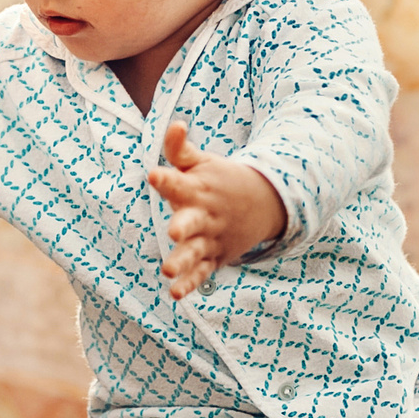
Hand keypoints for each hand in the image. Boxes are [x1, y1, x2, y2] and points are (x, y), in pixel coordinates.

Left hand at [147, 120, 286, 299]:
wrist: (265, 203)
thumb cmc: (221, 180)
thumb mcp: (203, 162)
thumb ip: (181, 149)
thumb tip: (175, 124)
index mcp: (198, 189)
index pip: (179, 182)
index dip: (166, 180)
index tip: (153, 176)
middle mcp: (204, 215)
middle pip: (191, 222)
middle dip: (183, 227)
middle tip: (174, 231)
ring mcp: (211, 238)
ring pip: (195, 252)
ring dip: (183, 262)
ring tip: (168, 272)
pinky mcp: (215, 257)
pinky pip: (202, 272)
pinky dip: (191, 283)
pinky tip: (176, 293)